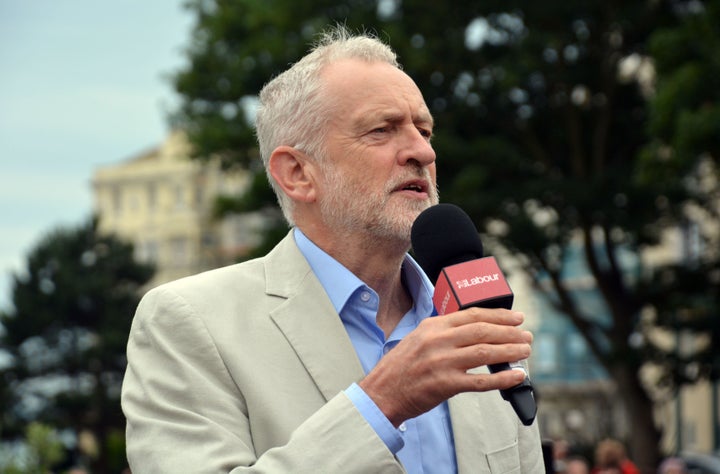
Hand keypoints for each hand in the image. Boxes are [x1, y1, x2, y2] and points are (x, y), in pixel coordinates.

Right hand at [358, 307, 531, 426]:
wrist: (381, 393)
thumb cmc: (400, 368)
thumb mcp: (418, 339)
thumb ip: (443, 332)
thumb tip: (476, 331)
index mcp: (432, 326)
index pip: (472, 315)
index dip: (499, 316)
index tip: (516, 318)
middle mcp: (438, 340)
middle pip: (483, 331)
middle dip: (509, 332)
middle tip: (527, 336)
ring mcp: (442, 362)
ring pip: (485, 352)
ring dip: (510, 351)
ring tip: (525, 351)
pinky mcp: (445, 384)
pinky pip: (480, 381)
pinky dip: (502, 379)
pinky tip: (516, 376)